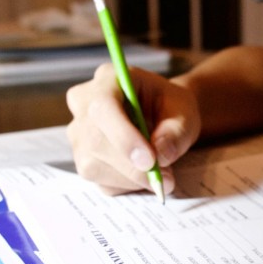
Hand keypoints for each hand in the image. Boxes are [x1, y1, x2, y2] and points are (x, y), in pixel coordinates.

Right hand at [66, 63, 200, 194]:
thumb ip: (175, 132)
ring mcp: (79, 133)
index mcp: (108, 78)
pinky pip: (101, 181)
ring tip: (162, 174)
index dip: (123, 137)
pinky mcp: (83, 159)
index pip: (102, 107)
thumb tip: (160, 156)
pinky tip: (145, 174)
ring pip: (94, 166)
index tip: (150, 160)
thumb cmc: (172, 107)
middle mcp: (84, 103)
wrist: (164, 116)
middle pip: (95, 141)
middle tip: (165, 178)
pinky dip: (128, 185)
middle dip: (131, 166)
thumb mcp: (183, 112)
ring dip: (132, 179)